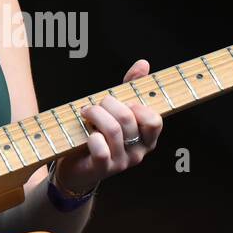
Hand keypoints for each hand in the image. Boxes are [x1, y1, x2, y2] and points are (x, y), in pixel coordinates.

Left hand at [51, 59, 162, 195]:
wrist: (77, 166)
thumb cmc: (100, 134)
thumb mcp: (116, 110)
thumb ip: (131, 88)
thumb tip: (143, 64)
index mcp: (147, 139)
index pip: (154, 120)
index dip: (137, 107)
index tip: (122, 103)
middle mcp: (138, 152)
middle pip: (128, 119)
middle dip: (108, 104)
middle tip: (95, 105)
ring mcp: (122, 162)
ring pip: (113, 130)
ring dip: (95, 115)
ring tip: (85, 112)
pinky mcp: (103, 169)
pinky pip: (101, 148)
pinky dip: (91, 136)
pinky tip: (87, 133)